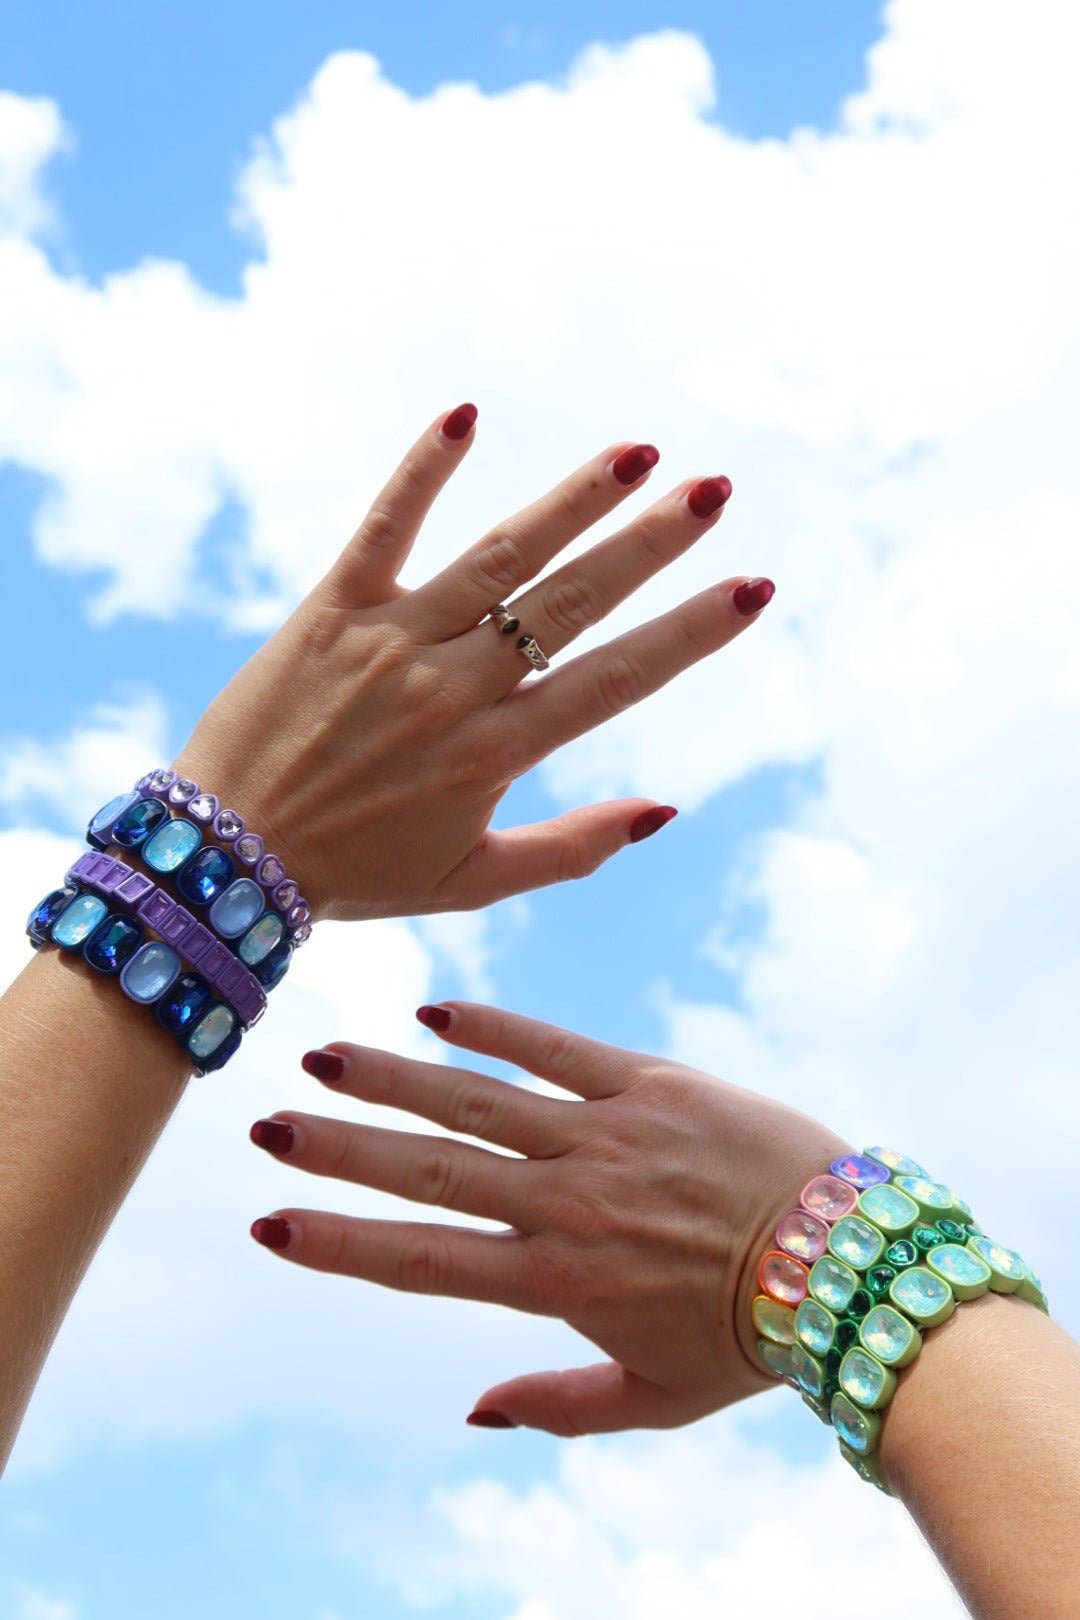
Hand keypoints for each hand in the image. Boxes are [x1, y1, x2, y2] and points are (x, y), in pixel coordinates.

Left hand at [175, 404, 772, 919]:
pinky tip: (467, 416)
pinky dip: (423, 470)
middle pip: (570, 603)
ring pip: (497, 556)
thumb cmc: (357, 874)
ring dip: (572, 499)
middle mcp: (452, 689)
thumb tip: (667, 809)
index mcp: (495, 754)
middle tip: (714, 490)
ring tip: (638, 453)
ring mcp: (390, 643)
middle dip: (650, 544)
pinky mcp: (329, 610)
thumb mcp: (473, 884)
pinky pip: (383, 528)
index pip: (615, 680)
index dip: (690, 633)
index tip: (752, 588)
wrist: (225, 860)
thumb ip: (573, 848)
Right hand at [247, 1003, 848, 1435]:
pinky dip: (494, 1027)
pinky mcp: (650, 1084)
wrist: (850, 1264)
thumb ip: (557, 1405)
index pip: (421, 1260)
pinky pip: (556, 1046)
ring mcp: (605, 1136)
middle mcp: (564, 1203)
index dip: (339, 1244)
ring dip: (393, 1077)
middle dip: (339, 1149)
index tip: (271, 1226)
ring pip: (476, 1100)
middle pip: (428, 1169)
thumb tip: (470, 1414)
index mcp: (555, 1282)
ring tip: (323, 1057)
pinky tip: (436, 1011)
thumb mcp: (653, 1398)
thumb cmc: (752, 1341)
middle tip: (266, 1125)